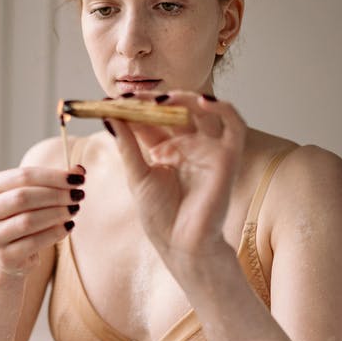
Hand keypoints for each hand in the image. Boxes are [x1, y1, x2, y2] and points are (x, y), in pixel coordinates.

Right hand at [0, 165, 84, 275]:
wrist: (9, 256)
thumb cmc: (22, 217)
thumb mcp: (35, 195)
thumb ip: (54, 181)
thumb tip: (79, 170)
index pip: (23, 176)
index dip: (53, 176)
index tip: (78, 179)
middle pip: (22, 197)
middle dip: (55, 195)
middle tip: (78, 195)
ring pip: (28, 221)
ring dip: (57, 213)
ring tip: (74, 209)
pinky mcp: (4, 257)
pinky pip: (34, 243)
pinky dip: (55, 233)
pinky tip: (68, 226)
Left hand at [106, 92, 245, 263]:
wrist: (181, 244)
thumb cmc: (161, 216)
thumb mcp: (136, 176)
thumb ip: (126, 144)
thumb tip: (108, 115)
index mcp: (166, 150)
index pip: (151, 120)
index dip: (134, 108)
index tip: (112, 99)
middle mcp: (188, 146)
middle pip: (173, 111)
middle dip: (152, 101)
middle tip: (131, 97)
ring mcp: (208, 149)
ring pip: (201, 110)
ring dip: (182, 98)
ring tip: (159, 100)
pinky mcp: (228, 156)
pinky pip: (233, 124)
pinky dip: (221, 108)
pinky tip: (200, 102)